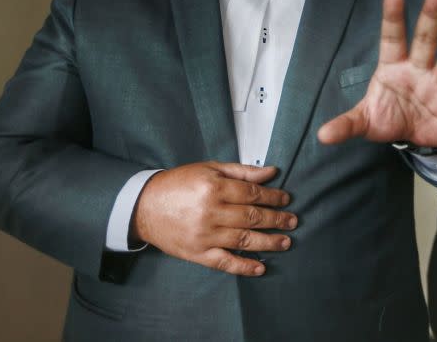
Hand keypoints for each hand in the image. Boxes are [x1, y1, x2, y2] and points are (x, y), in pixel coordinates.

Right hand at [132, 161, 296, 275]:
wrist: (144, 206)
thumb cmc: (178, 185)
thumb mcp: (209, 169)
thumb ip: (242, 172)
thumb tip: (271, 172)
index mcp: (214, 188)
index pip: (253, 194)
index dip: (274, 197)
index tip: (286, 200)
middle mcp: (211, 212)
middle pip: (253, 218)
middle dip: (277, 220)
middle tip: (293, 221)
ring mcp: (204, 236)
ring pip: (244, 240)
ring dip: (269, 242)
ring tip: (286, 242)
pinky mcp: (197, 253)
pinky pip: (224, 262)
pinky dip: (244, 267)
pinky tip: (260, 267)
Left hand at [318, 0, 436, 146]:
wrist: (413, 138)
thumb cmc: (388, 117)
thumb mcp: (364, 121)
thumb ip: (347, 125)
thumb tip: (322, 135)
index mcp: (393, 67)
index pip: (391, 38)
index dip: (393, 18)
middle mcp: (418, 69)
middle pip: (425, 38)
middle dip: (431, 15)